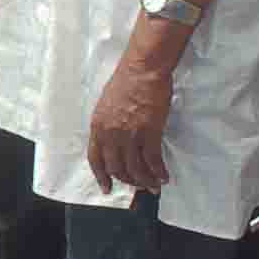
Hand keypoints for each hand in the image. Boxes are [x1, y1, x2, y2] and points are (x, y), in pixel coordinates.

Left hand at [85, 51, 172, 192]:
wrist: (142, 70)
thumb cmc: (126, 82)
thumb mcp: (106, 105)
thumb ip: (108, 125)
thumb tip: (115, 141)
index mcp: (97, 126)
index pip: (95, 159)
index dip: (101, 176)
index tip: (106, 188)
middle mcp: (110, 134)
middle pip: (116, 167)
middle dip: (128, 181)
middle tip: (139, 186)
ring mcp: (129, 134)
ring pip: (135, 168)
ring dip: (145, 180)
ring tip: (153, 186)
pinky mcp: (149, 132)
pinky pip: (152, 160)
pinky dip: (158, 171)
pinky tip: (163, 176)